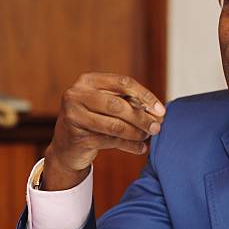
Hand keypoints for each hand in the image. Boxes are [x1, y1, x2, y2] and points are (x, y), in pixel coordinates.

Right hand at [42, 73, 165, 190]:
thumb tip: (159, 113)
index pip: (123, 82)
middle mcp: (77, 94)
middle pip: (119, 105)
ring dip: (136, 133)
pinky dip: (129, 146)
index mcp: (88, 80)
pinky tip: (141, 148)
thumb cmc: (94, 120)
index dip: (145, 95)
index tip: (161, 110)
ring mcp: (73, 115)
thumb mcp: (109, 106)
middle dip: (142, 118)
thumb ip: (131, 104)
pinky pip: (110, 141)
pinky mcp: (75, 137)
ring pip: (114, 125)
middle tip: (157, 127)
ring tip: (147, 137)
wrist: (67, 146)